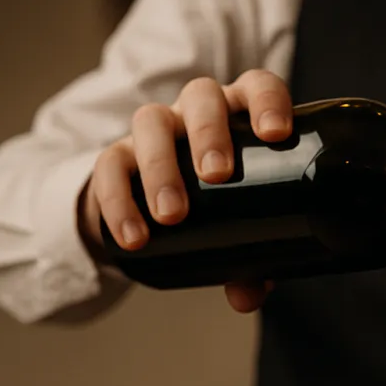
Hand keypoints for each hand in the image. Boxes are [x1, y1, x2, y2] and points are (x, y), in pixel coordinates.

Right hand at [79, 69, 292, 312]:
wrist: (154, 213)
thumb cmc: (219, 212)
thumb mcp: (240, 233)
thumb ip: (250, 264)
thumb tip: (247, 298)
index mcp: (241, 117)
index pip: (257, 87)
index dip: (267, 101)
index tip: (276, 133)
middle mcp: (196, 113)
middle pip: (201, 97)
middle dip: (209, 132)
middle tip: (217, 174)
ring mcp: (155, 131)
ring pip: (151, 123)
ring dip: (162, 166)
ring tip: (173, 215)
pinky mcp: (116, 156)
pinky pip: (109, 166)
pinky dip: (119, 201)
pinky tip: (134, 237)